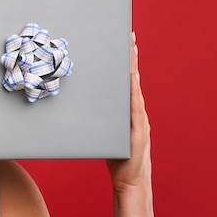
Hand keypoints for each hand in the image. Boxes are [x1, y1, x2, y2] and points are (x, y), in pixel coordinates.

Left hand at [106, 32, 151, 191]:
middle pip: (132, 79)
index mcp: (127, 109)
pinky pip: (135, 106)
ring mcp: (138, 118)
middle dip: (131, 57)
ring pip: (134, 88)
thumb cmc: (114, 155)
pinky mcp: (138, 129)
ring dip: (132, 68)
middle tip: (128, 37)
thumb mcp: (104, 130)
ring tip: (130, 49)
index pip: (126, 80)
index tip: (123, 42)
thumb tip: (77, 100)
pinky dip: (132, 91)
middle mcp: (135, 110)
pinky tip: (130, 77)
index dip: (125, 61)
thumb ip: (98, 115)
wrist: (128, 180)